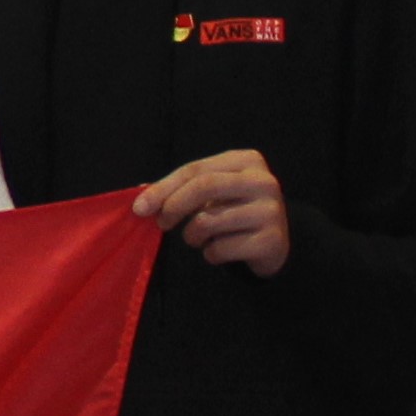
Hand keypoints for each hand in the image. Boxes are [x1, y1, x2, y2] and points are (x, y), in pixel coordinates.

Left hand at [135, 148, 291, 276]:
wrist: (275, 241)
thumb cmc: (235, 210)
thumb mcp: (213, 193)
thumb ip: (180, 189)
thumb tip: (140, 194)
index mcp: (246, 161)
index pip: (195, 169)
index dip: (163, 188)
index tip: (140, 207)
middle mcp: (263, 181)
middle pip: (204, 186)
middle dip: (173, 206)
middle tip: (161, 223)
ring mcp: (270, 210)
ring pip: (209, 221)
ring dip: (192, 235)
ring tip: (197, 238)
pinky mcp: (271, 240)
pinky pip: (222, 248)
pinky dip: (210, 254)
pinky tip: (218, 251)